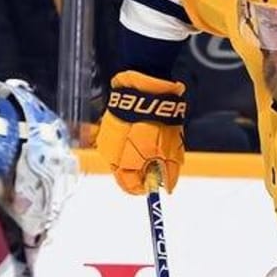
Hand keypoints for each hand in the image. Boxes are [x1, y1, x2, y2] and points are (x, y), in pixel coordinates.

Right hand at [95, 70, 187, 194]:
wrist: (144, 90)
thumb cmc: (157, 121)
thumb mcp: (170, 150)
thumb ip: (168, 173)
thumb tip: (168, 187)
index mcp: (124, 164)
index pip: (132, 187)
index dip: (146, 186)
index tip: (157, 182)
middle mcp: (110, 156)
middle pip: (125, 173)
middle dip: (141, 170)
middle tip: (156, 160)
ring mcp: (107, 140)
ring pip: (121, 157)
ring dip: (134, 155)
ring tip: (149, 141)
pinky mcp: (107, 127)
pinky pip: (118, 142)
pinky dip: (129, 142)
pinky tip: (140, 131)